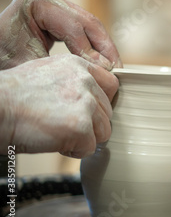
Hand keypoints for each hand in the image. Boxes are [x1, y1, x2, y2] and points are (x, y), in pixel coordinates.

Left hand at [0, 0, 121, 69]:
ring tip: (115, 70)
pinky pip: (85, 30)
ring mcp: (56, 3)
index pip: (75, 27)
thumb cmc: (3, 59)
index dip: (93, 51)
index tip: (106, 73)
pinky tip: (105, 64)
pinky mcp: (60, 14)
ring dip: (105, 49)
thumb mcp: (33, 65)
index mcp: (37, 2)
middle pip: (89, 23)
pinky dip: (96, 47)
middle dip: (106, 49)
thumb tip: (104, 72)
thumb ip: (68, 66)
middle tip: (117, 71)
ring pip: (91, 26)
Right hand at [0, 54, 118, 157]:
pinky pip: (90, 147)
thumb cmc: (13, 96)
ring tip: (56, 133)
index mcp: (79, 66)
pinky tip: (53, 141)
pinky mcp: (80, 126)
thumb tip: (93, 96)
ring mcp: (86, 103)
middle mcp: (86, 81)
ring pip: (103, 131)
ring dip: (83, 138)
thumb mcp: (48, 73)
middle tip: (61, 125)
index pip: (111, 85)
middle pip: (107, 112)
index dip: (100, 103)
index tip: (86, 112)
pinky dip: (73, 151)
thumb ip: (74, 80)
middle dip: (89, 124)